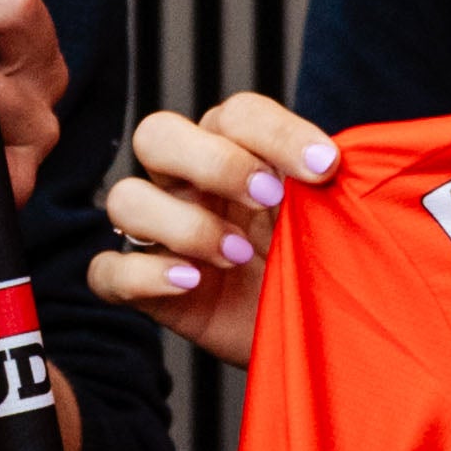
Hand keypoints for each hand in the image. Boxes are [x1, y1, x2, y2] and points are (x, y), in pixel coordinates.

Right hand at [88, 92, 341, 368]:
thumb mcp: (339, 218)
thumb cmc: (324, 266)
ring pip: (124, 199)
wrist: (318, 337)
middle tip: (269, 198)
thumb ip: (333, 184)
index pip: (236, 114)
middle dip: (213, 162)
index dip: (277, 133)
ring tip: (239, 256)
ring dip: (183, 224)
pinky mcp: (146, 290)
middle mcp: (189, 183)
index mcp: (236, 151)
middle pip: (157, 135)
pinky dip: (143, 274)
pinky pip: (108, 271)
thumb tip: (342, 158)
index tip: (324, 168)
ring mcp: (162, 235)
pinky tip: (192, 284)